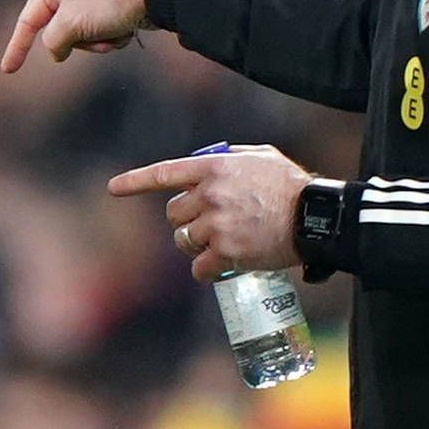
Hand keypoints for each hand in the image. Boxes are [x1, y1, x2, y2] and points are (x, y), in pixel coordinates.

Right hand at [0, 0, 157, 70]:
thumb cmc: (109, 2)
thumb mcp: (69, 24)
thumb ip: (52, 42)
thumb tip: (57, 51)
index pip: (28, 20)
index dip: (16, 47)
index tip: (7, 70)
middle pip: (58, 31)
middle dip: (78, 43)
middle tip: (94, 37)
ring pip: (82, 35)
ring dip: (97, 42)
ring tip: (114, 32)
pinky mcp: (113, 5)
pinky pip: (101, 32)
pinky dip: (112, 37)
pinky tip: (126, 29)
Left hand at [109, 145, 305, 280]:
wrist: (315, 217)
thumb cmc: (292, 186)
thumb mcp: (263, 157)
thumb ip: (231, 158)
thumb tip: (207, 161)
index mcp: (215, 167)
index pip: (166, 173)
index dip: (136, 181)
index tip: (113, 188)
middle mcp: (210, 194)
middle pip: (174, 215)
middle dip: (187, 222)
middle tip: (210, 227)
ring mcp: (216, 223)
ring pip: (184, 241)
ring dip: (196, 246)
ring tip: (221, 245)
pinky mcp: (226, 251)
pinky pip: (199, 268)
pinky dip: (206, 272)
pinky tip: (220, 268)